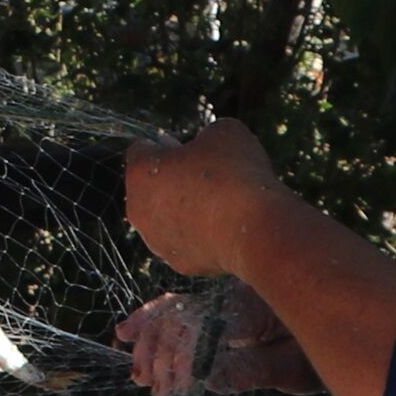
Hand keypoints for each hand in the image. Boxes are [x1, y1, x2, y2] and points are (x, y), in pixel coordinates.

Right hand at [120, 278, 317, 395]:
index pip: (203, 328)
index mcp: (250, 307)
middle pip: (180, 315)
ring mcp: (227, 299)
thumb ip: (253, 370)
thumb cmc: (331, 347)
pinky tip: (132, 335)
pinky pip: (183, 309)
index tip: (171, 386)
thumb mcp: (298, 367)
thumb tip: (208, 379)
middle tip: (145, 382)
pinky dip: (157, 322)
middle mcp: (233, 296)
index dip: (182, 357)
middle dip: (158, 350)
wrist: (353, 323)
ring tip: (138, 371)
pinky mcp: (224, 307)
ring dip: (152, 340)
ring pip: (175, 310)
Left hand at [123, 122, 290, 279]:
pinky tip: (226, 227)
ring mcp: (156, 241)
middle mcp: (138, 209)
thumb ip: (206, 135)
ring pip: (166, 217)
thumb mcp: (225, 132)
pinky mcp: (179, 264)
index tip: (189, 147)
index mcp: (140, 172)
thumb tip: (207, 146)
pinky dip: (201, 234)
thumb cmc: (236, 174)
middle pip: (151, 186)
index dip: (166, 144)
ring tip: (221, 202)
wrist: (257, 230)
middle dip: (174, 178)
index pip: (142, 150)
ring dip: (186, 208)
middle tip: (209, 175)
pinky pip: (187, 241)